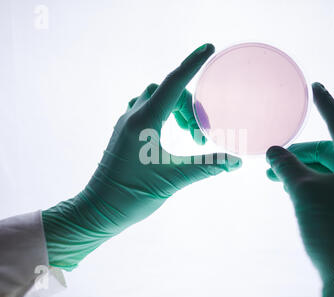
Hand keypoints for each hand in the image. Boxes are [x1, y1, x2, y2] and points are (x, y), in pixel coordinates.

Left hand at [42, 44, 241, 269]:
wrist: (98, 210)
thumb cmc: (132, 195)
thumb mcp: (174, 179)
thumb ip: (206, 166)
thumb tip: (235, 162)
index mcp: (145, 122)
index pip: (174, 84)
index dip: (193, 64)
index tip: (208, 48)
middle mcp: (133, 116)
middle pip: (167, 91)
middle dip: (189, 105)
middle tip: (200, 134)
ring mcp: (125, 123)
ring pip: (154, 97)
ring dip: (175, 108)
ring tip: (188, 135)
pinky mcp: (122, 133)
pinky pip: (143, 108)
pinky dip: (161, 112)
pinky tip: (168, 132)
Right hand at [266, 83, 333, 296]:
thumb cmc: (332, 227)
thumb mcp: (303, 190)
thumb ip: (286, 166)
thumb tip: (272, 150)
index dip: (325, 103)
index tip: (316, 86)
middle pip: (326, 148)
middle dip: (298, 151)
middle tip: (272, 157)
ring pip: (324, 169)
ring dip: (299, 169)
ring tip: (274, 177)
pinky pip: (326, 184)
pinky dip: (307, 183)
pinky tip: (290, 190)